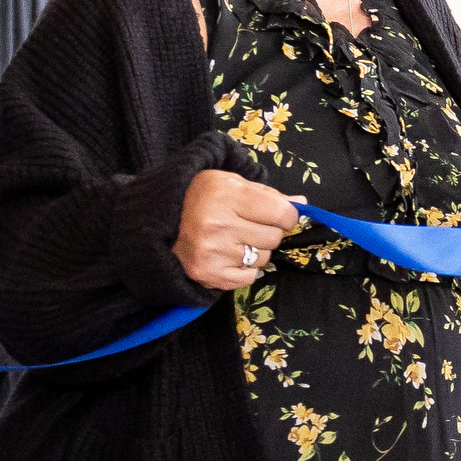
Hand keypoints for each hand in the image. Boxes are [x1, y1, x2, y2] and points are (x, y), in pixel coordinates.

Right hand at [174, 170, 300, 291]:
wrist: (158, 223)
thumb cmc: (200, 198)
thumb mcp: (231, 183)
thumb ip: (269, 194)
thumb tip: (302, 203)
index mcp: (226, 194)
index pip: (281, 213)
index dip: (286, 215)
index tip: (277, 215)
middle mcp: (219, 224)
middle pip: (274, 238)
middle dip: (268, 232)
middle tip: (248, 225)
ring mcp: (213, 252)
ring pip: (263, 258)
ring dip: (256, 251)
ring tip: (234, 240)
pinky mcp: (209, 274)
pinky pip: (249, 277)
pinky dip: (244, 269)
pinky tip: (228, 255)